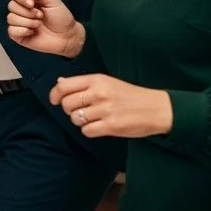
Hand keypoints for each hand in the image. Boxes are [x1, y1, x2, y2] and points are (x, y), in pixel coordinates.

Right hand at [6, 0, 82, 57]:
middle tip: (41, 16)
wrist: (67, 36)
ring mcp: (20, 23)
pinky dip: (22, 31)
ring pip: (11, 18)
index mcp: (29, 0)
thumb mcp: (53, 0)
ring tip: (39, 24)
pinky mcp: (19, 35)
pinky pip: (11, 31)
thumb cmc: (62, 18)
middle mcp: (22, 11)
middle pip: (11, 6)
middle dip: (28, 12)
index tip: (32, 3)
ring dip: (27, 22)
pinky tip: (32, 32)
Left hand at [50, 74, 172, 138]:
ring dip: (80, 121)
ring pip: (75, 118)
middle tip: (81, 111)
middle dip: (69, 110)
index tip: (55, 101)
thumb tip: (60, 82)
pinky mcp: (111, 126)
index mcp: (97, 80)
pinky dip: (90, 131)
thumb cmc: (130, 95)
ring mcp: (105, 110)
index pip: (64, 86)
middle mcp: (99, 93)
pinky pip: (86, 131)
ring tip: (93, 118)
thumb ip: (83, 83)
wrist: (156, 108)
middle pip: (67, 104)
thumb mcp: (107, 82)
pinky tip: (99, 126)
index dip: (55, 95)